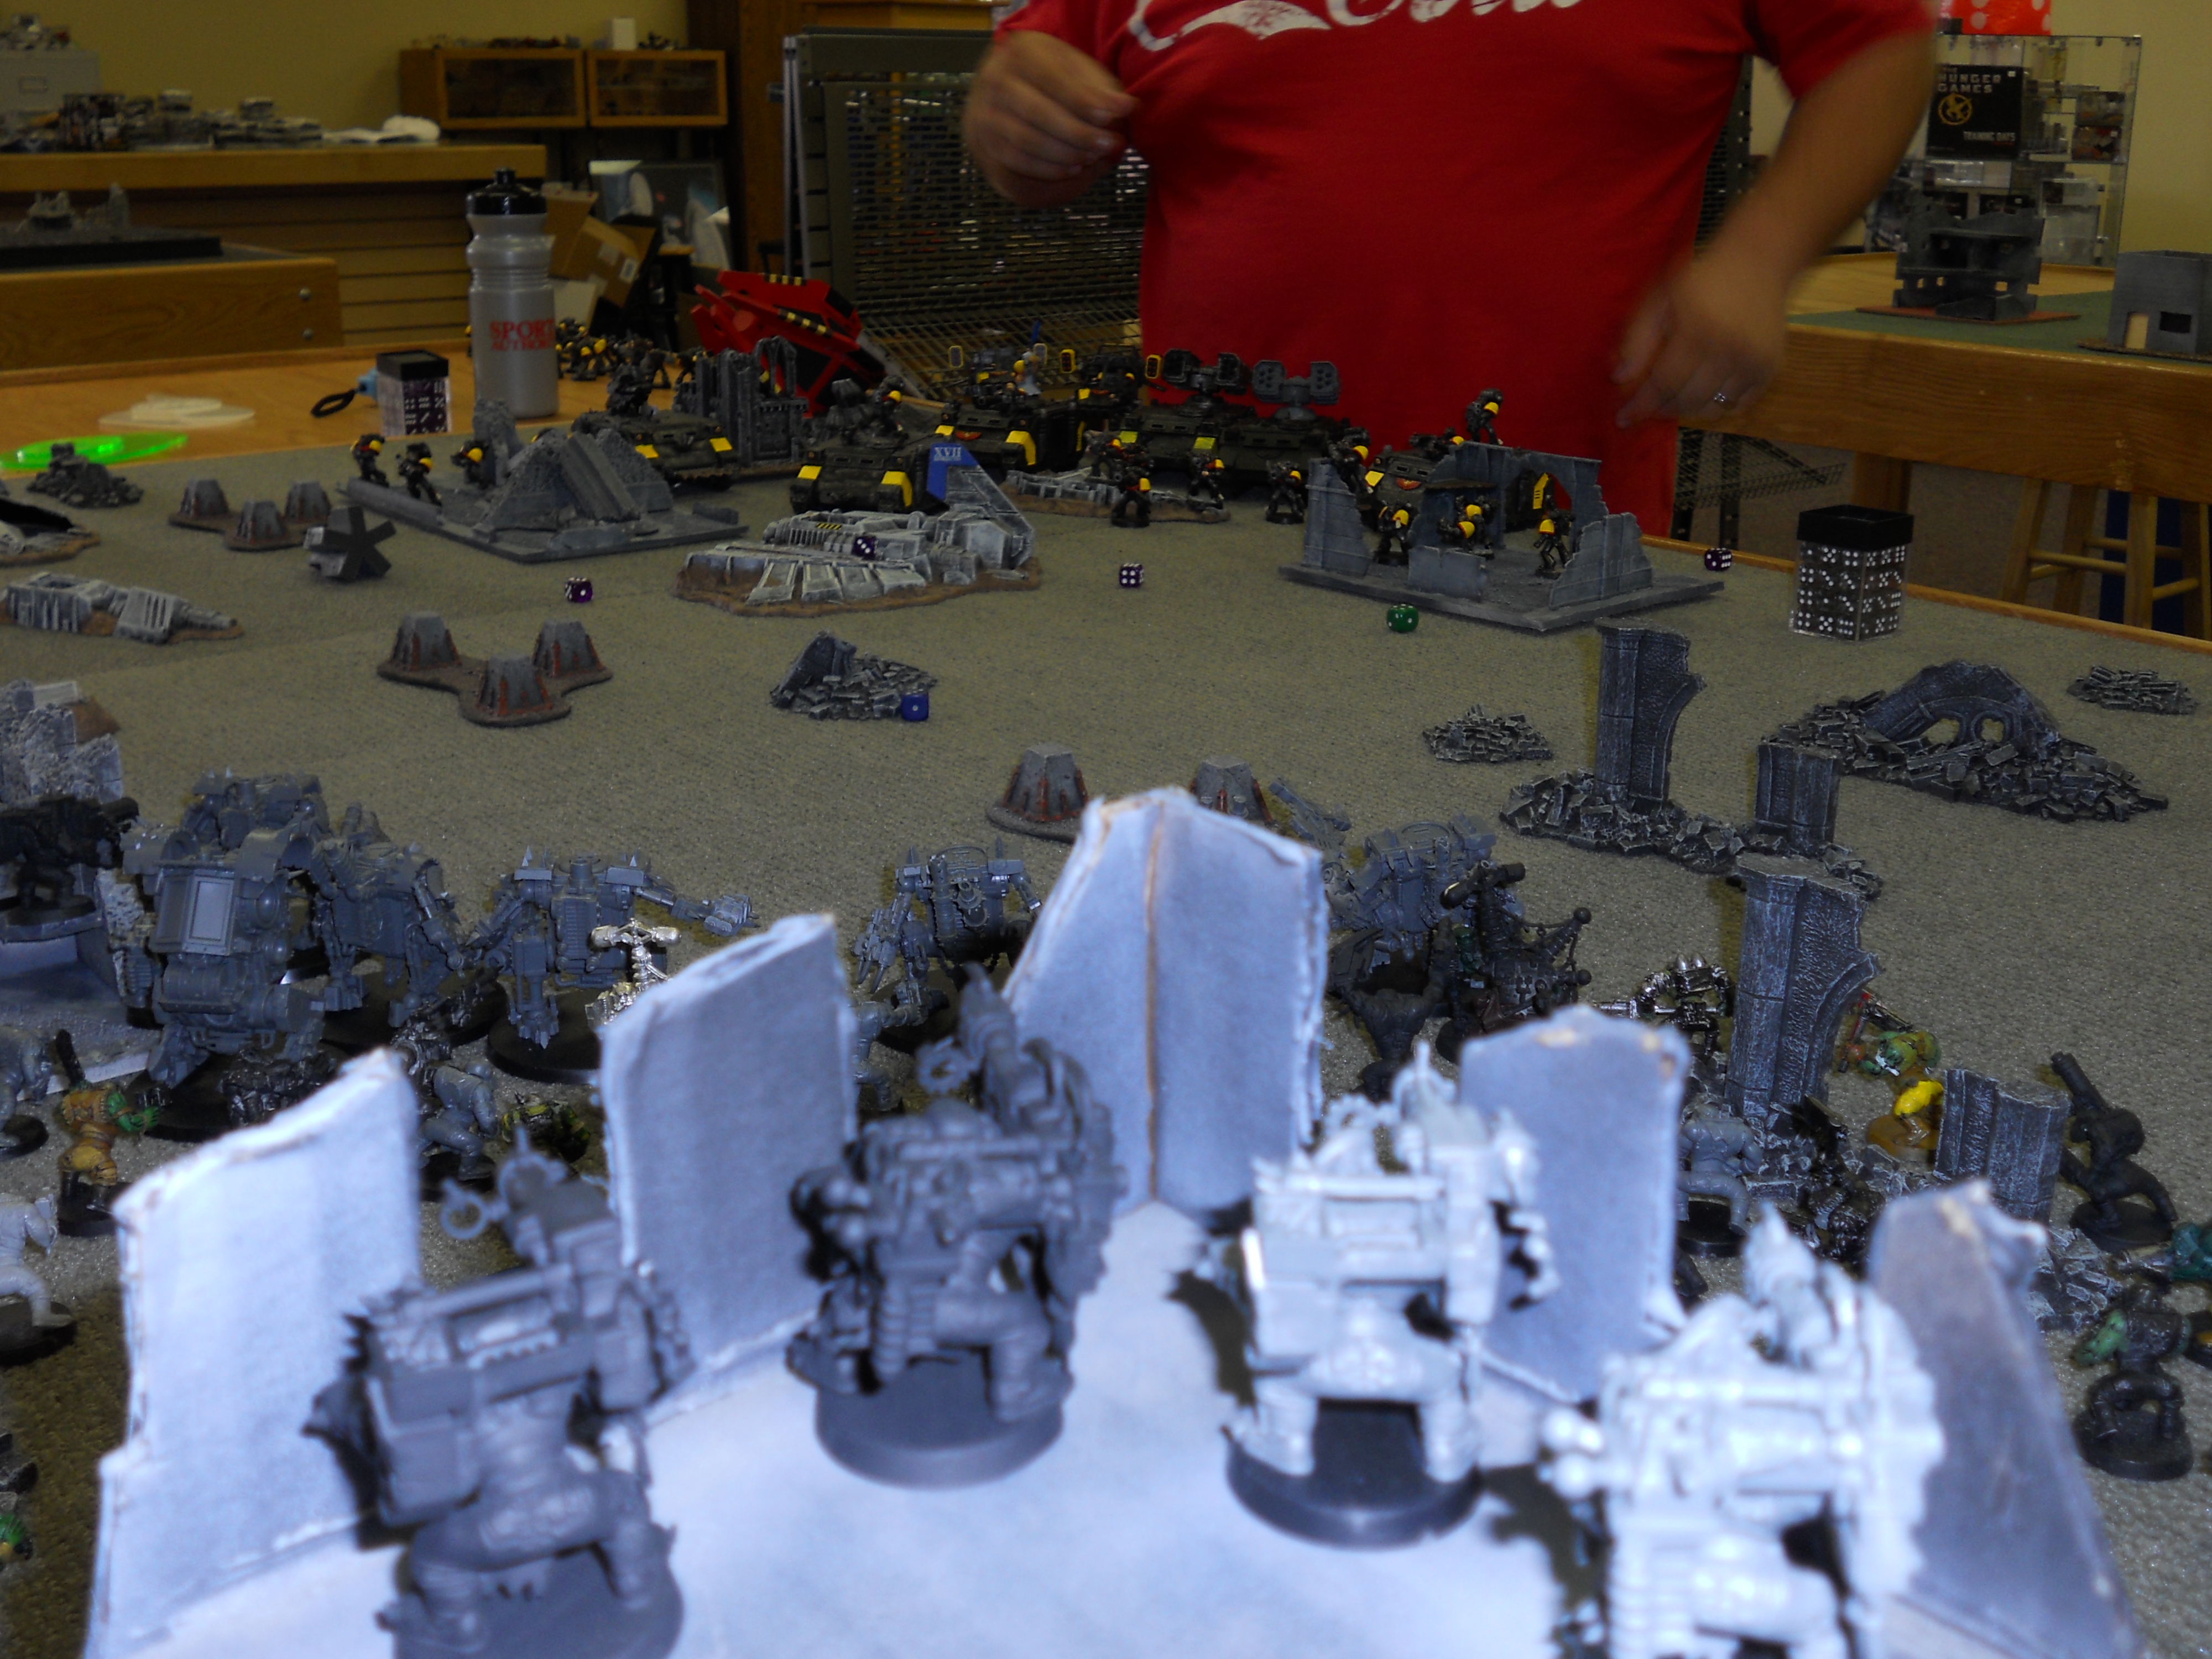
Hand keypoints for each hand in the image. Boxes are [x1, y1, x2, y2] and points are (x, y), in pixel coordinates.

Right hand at [965, 33, 1135, 208]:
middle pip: (1039, 113)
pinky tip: (1073, 169)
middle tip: (1109, 144)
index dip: (1085, 101)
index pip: (1054, 80)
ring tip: (1094, 157)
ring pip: (1027, 140)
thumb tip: (1127, 107)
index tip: (1114, 116)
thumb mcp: (1077, 72)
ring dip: (1066, 154)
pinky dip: (1048, 169)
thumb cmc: (1051, 79)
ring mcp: (986, 111)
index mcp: (1022, 51)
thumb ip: (1101, 88)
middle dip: (1079, 134)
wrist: (1005, 91)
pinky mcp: (986, 140)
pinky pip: (1017, 160)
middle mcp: (997, 78)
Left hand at [1612, 249, 1790, 426]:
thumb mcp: (1661, 297)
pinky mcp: (1770, 368)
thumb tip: (1619, 378)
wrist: (1758, 261)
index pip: (1664, 383)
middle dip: (1661, 408)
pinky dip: (1718, 405)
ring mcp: (1753, 361)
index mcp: (1699, 329)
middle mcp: (1729, 349)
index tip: (1622, 419)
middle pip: (1687, 401)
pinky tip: (1706, 388)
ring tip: (1677, 392)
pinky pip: (1738, 406)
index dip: (1641, 406)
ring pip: (1712, 410)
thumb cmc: (1702, 279)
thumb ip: (1637, 337)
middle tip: (1649, 402)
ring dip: (1688, 409)